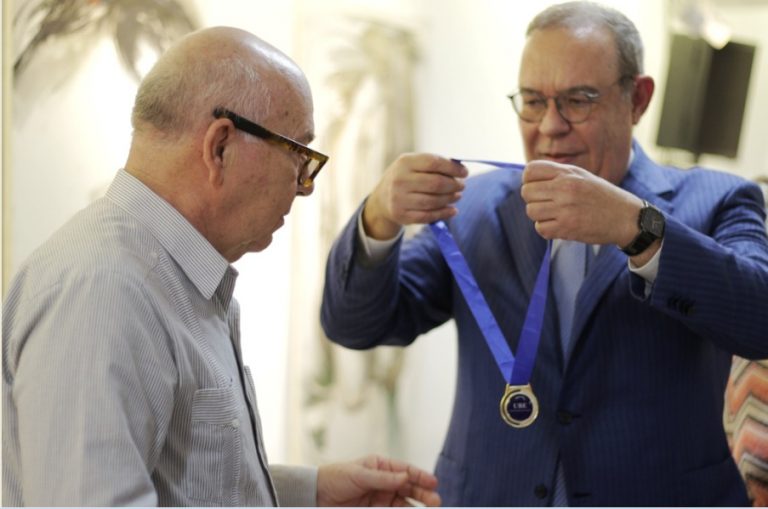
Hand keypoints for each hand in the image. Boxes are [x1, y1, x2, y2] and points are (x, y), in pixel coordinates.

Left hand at [316, 455, 440, 506]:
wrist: (316, 496)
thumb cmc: (336, 477)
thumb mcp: (359, 474)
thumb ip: (383, 478)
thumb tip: (406, 477)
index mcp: (382, 466)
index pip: (406, 470)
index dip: (421, 476)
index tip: (434, 483)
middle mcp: (385, 482)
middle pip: (409, 489)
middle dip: (424, 495)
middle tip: (436, 502)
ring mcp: (381, 498)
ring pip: (405, 504)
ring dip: (416, 508)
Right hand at [363, 153, 467, 239]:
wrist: (382, 199)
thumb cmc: (406, 178)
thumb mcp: (413, 165)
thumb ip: (434, 164)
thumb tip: (460, 169)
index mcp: (405, 162)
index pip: (434, 163)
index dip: (453, 168)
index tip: (465, 172)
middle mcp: (400, 180)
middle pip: (436, 183)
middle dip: (454, 185)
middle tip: (462, 186)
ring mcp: (399, 199)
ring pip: (433, 201)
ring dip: (450, 199)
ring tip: (457, 196)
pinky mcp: (402, 215)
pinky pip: (428, 216)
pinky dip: (444, 213)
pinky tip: (452, 210)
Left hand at [521, 160, 642, 246]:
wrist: (626, 217)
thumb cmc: (601, 196)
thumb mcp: (582, 176)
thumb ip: (557, 174)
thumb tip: (528, 179)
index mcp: (568, 173)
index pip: (530, 171)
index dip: (529, 180)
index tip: (538, 187)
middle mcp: (565, 188)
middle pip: (526, 192)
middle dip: (533, 199)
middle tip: (547, 203)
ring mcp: (565, 209)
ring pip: (531, 211)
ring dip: (539, 215)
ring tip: (555, 214)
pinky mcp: (567, 228)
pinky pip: (540, 228)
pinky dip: (547, 229)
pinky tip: (560, 225)